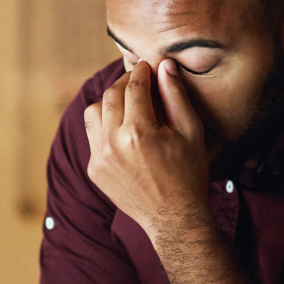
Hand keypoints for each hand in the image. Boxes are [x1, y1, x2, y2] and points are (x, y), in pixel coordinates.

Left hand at [84, 59, 209, 235]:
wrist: (174, 218)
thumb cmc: (189, 174)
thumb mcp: (191, 132)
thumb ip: (176, 96)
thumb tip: (164, 65)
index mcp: (139, 131)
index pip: (134, 87)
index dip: (141, 72)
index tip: (147, 66)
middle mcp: (113, 143)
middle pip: (110, 95)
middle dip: (125, 83)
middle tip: (138, 81)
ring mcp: (99, 158)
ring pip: (93, 112)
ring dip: (109, 102)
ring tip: (127, 105)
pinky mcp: (94, 170)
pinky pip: (92, 136)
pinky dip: (105, 127)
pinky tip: (124, 132)